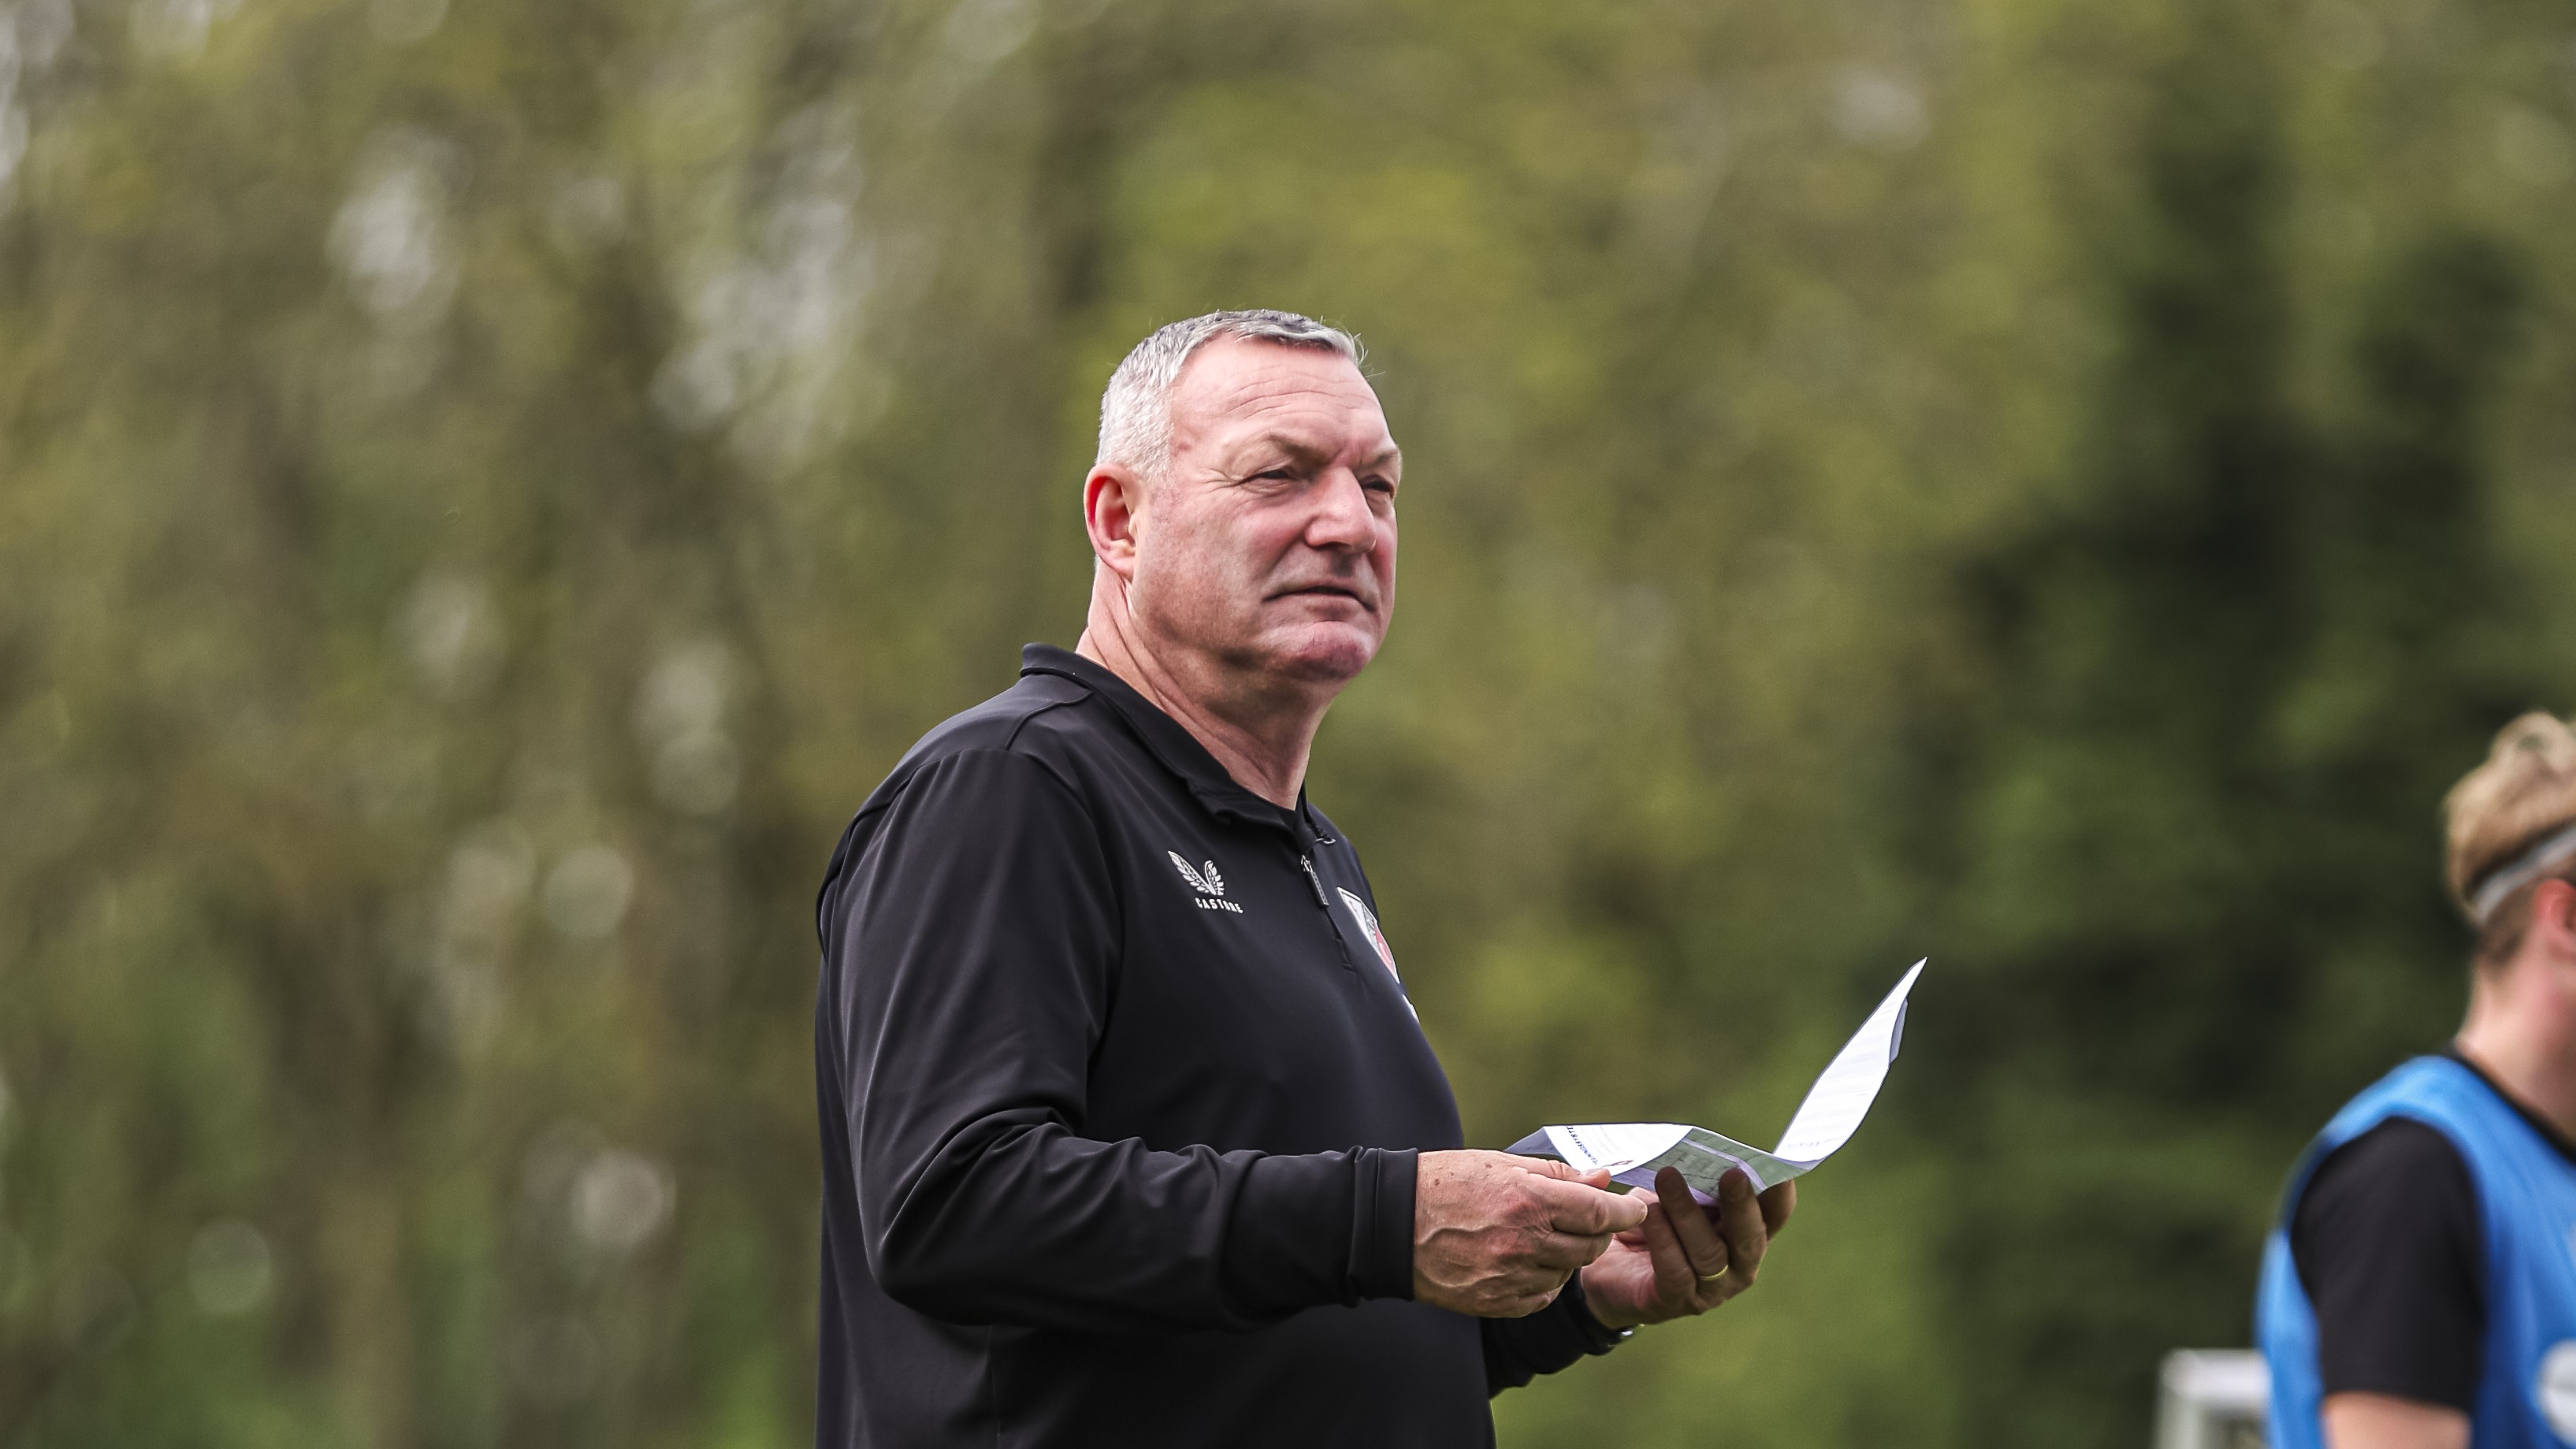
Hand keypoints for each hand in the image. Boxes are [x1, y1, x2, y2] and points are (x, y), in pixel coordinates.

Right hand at [1412, 1150, 1649, 1316]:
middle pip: (1590, 1246)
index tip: (1634, 1207)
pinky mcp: (1497, 1302)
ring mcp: (1510, 1276)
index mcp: (1528, 1200)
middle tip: (1589, 1219)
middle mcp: (1524, 1242)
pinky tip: (1527, 1260)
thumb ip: (1557, 1175)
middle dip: (1598, 1232)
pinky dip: (1545, 1279)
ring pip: (1568, 1272)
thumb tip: (1602, 1179)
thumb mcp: (1501, 1164)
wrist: (1391, 1224)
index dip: (1625, 1211)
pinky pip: (1543, 1296)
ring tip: (1544, 1236)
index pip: (1600, 1212)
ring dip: (1568, 1255)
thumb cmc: (1446, 1184)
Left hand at [1577, 1166, 1794, 1329]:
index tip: (1775, 1169)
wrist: (1605, 1261)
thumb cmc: (1652, 1219)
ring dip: (1688, 1213)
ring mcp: (1710, 1289)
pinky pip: (1675, 1271)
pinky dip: (1663, 1239)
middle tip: (1732, 1174)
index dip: (1779, 1195)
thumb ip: (1695, 1179)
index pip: (1774, 1216)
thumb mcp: (1676, 1193)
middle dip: (1741, 1205)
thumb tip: (1697, 1151)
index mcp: (1745, 1233)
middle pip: (1750, 1239)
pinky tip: (1649, 1214)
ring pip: (1710, 1254)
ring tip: (1667, 1177)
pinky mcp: (1674, 1301)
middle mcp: (1737, 1265)